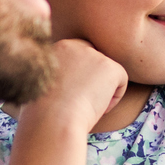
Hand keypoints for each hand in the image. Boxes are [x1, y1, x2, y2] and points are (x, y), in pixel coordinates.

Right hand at [11, 40, 126, 134]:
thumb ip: (57, 77)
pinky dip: (114, 99)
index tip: (73, 95)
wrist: (53, 119)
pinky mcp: (110, 66)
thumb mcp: (42, 86)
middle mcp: (75, 45)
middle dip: (94, 80)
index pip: (79, 56)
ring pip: (107, 74)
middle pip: (95, 62)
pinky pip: (121, 82)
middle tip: (82, 102)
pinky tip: (98, 108)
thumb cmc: (43, 113)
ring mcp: (94, 54)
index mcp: (56, 48)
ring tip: (86, 107)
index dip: (80, 77)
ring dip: (101, 92)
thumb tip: (67, 87)